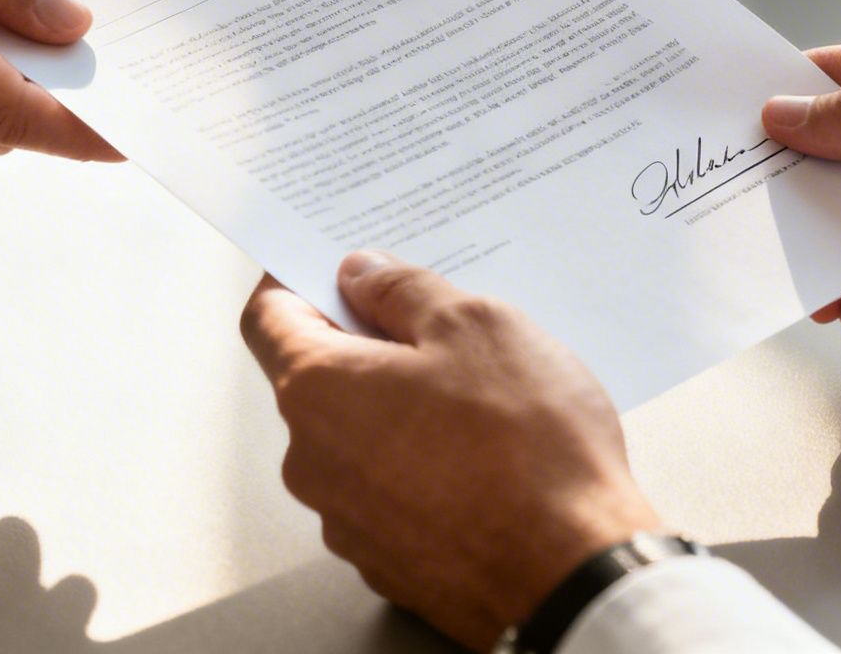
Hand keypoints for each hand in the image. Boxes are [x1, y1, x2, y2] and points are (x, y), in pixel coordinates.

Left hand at [241, 252, 660, 650]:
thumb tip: (363, 275)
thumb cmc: (527, 448)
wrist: (572, 574)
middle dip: (370, 345)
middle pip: (318, 380)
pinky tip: (485, 457)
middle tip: (438, 326)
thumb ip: (405, 291)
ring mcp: (347, 522)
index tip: (334, 266)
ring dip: (402, 409)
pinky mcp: (390, 563)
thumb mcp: (477, 326)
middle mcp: (313, 461)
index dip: (295, 279)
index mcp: (317, 390)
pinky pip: (392, 493)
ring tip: (482, 399)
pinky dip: (424, 466)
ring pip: (359, 439)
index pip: (268, 318)